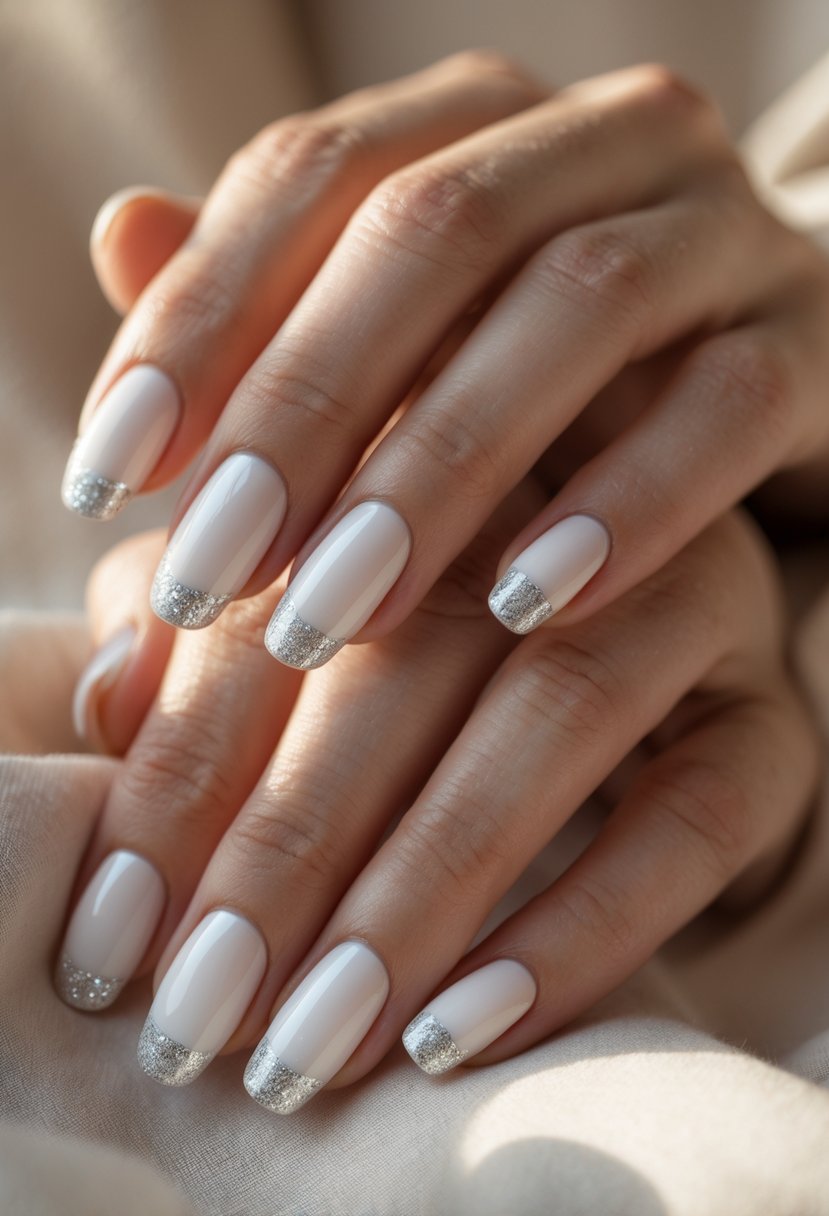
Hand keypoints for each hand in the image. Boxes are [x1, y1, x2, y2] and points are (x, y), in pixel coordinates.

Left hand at [56, 490, 816, 1111]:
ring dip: (430, 881)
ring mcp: (693, 600)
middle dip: (294, 834)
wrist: (628, 685)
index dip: (188, 754)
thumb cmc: (420, 659)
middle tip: (203, 1001)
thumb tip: (110, 696)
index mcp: (431, 450)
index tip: (119, 917)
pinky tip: (467, 1022)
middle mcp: (571, 498)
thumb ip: (195, 636)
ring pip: (567, 710)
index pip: (289, 584)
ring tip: (321, 1031)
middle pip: (424, 642)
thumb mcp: (294, 629)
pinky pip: (699, 814)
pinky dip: (582, 919)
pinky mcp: (772, 723)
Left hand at [62, 53, 828, 663]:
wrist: (755, 381)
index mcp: (483, 117)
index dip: (200, 317)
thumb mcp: (404, 338)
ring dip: (445, 471)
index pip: (313, 173)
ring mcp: (724, 229)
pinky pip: (732, 408)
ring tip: (335, 616)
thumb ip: (278, 295)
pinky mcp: (817, 344)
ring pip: (581, 309)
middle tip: (211, 569)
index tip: (110, 471)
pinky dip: (629, 504)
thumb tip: (119, 232)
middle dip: (307, 408)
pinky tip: (527, 609)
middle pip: (437, 233)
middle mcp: (606, 138)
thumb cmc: (538, 382)